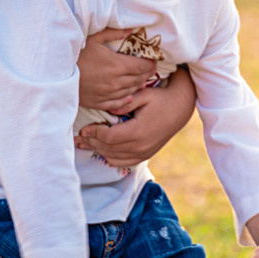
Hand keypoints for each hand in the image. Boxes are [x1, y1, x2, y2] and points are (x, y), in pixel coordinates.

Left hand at [75, 67, 195, 170]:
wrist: (181, 108)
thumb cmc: (160, 98)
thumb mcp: (143, 95)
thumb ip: (125, 102)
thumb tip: (108, 109)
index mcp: (138, 131)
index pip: (109, 137)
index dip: (94, 134)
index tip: (84, 129)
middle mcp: (140, 146)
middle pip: (109, 149)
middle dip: (92, 143)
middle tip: (78, 138)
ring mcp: (144, 152)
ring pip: (114, 157)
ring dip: (99, 151)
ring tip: (86, 144)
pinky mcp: (146, 155)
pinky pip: (124, 162)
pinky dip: (111, 158)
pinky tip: (102, 151)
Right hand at [78, 28, 162, 113]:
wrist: (56, 73)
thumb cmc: (74, 53)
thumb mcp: (93, 38)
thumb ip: (114, 33)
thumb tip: (131, 30)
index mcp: (117, 65)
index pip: (141, 66)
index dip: (150, 64)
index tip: (154, 61)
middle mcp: (115, 82)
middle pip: (138, 79)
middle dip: (147, 74)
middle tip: (151, 70)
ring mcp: (107, 94)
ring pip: (130, 91)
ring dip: (139, 85)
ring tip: (143, 80)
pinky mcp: (98, 102)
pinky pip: (118, 103)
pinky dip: (126, 99)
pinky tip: (130, 96)